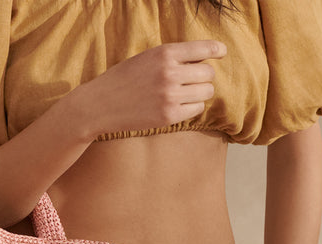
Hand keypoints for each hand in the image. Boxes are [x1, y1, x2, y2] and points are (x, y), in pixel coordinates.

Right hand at [63, 40, 225, 138]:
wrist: (100, 105)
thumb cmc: (123, 79)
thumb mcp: (146, 58)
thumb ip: (172, 58)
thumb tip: (203, 62)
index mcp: (164, 54)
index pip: (203, 49)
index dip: (216, 50)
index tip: (221, 52)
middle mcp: (170, 73)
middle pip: (208, 74)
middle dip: (202, 77)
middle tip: (189, 81)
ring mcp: (170, 96)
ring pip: (206, 92)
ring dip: (199, 93)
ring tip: (183, 94)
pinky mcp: (169, 116)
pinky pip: (196, 109)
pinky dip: (191, 107)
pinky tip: (176, 106)